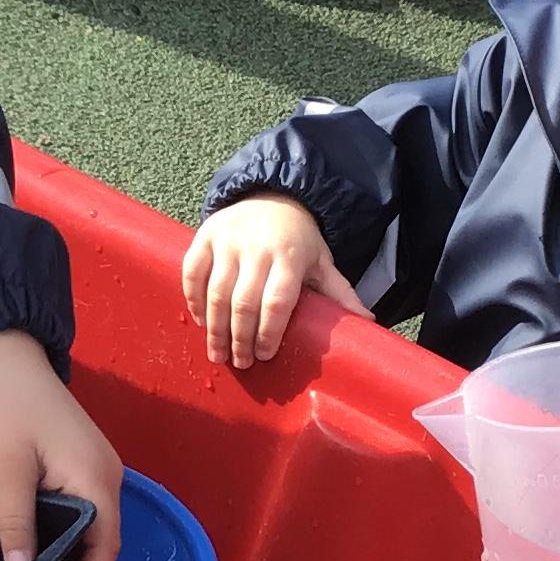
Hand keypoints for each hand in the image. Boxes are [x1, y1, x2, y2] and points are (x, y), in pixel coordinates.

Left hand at [0, 330, 121, 560]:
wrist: (11, 360)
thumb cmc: (10, 409)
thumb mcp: (7, 468)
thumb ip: (16, 520)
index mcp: (97, 480)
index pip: (102, 550)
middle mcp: (110, 478)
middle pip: (105, 545)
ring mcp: (101, 471)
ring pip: (98, 532)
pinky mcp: (88, 466)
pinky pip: (90, 515)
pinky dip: (75, 543)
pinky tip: (52, 560)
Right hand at [181, 196, 362, 370]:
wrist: (271, 197)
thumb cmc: (298, 241)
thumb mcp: (321, 263)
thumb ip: (339, 294)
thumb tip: (367, 322)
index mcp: (290, 257)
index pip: (277, 302)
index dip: (269, 333)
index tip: (265, 356)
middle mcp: (256, 248)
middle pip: (243, 302)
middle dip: (239, 338)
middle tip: (241, 363)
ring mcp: (228, 241)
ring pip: (215, 292)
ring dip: (215, 328)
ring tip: (218, 354)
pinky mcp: (206, 236)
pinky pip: (192, 272)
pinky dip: (193, 300)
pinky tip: (200, 322)